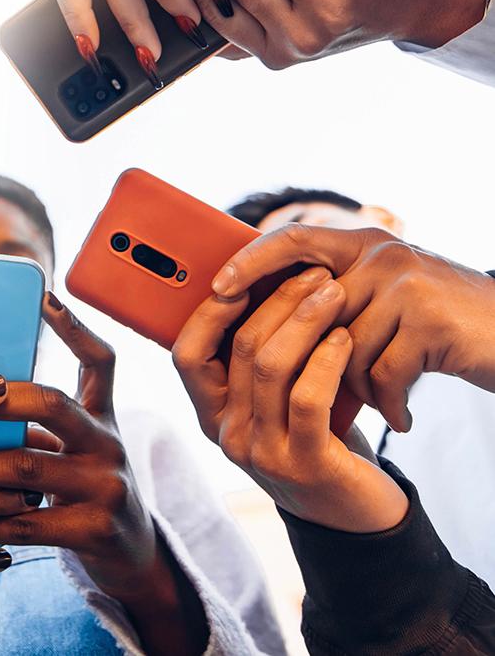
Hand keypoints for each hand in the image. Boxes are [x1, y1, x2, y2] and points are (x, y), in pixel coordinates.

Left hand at [0, 294, 207, 654]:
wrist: (133, 555)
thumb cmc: (85, 490)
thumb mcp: (78, 448)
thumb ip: (39, 424)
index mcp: (103, 417)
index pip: (101, 361)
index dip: (75, 327)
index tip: (44, 296)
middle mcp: (109, 444)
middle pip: (51, 404)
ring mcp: (106, 487)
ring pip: (25, 468)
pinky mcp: (94, 531)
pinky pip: (25, 523)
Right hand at [173, 268, 408, 531]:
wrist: (355, 513)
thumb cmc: (316, 437)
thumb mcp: (275, 400)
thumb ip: (258, 359)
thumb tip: (258, 281)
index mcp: (211, 413)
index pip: (186, 354)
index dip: (209, 312)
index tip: (244, 274)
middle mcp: (227, 434)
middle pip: (238, 348)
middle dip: (278, 300)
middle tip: (314, 274)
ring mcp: (261, 453)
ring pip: (270, 366)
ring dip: (305, 320)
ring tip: (334, 294)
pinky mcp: (304, 465)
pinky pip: (306, 397)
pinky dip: (326, 358)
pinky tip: (344, 337)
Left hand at [211, 224, 494, 430]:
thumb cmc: (437, 329)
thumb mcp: (384, 301)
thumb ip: (335, 300)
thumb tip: (262, 325)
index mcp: (361, 245)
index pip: (291, 240)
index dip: (252, 262)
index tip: (218, 288)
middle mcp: (381, 255)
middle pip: (312, 310)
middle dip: (312, 357)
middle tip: (317, 390)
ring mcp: (406, 284)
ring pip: (344, 348)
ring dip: (358, 385)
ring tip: (381, 399)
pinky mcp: (429, 320)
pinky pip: (382, 372)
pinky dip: (389, 401)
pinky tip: (401, 416)